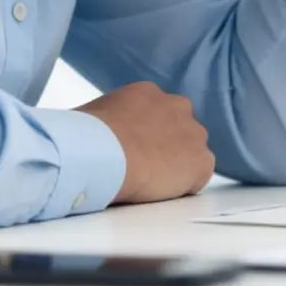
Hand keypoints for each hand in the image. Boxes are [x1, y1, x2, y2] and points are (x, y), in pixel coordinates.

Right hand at [76, 81, 214, 203]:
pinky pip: (199, 175)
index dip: (148, 135)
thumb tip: (85, 131)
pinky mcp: (201, 161)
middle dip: (167, 145)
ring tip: (152, 182)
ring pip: (192, 152)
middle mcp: (176, 106)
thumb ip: (101, 119)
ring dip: (177, 165)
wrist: (105, 153)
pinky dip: (185, 186)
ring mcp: (193, 133)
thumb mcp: (90, 115)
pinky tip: (162, 191)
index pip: (158, 114)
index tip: (134, 149)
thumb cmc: (87, 135)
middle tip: (146, 166)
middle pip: (180, 129)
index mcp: (148, 93)